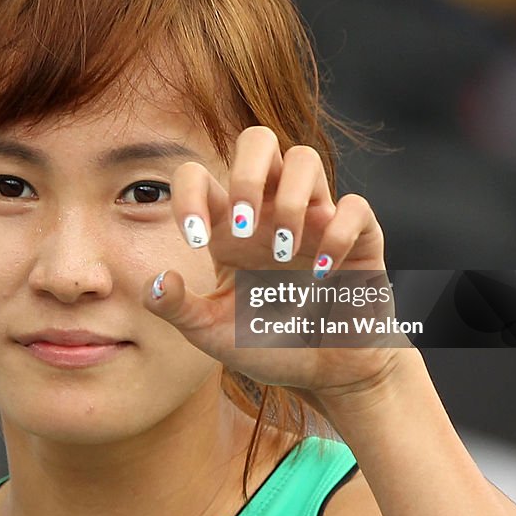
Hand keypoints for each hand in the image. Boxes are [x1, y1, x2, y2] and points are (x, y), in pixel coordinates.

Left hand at [141, 126, 405, 417]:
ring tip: (285, 252)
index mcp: (230, 226)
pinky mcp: (359, 237)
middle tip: (244, 227)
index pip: (199, 177)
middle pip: (258, 140)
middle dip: (247, 173)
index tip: (195, 239)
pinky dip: (338, 233)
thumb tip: (157, 281)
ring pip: (305, 158)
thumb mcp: (212, 333)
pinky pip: (353, 206)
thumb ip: (178, 310)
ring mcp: (314, 218)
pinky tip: (323, 272)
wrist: (327, 375)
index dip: (188, 194)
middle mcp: (270, 211)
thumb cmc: (269, 346)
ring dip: (290, 201)